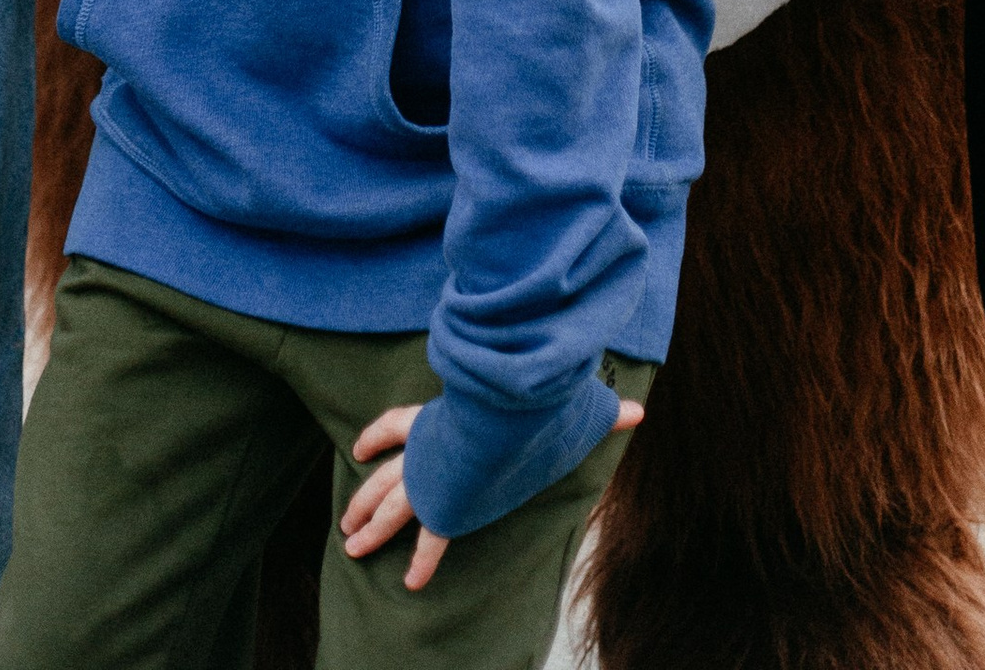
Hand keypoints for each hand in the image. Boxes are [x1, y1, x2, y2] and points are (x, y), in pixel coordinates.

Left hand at [342, 395, 641, 589]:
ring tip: (351, 544)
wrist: (503, 413)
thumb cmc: (527, 402)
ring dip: (369, 523)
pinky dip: (422, 559)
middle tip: (347, 522)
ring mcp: (432, 472)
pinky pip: (429, 535)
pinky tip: (412, 582)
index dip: (381, 434)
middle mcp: (430, 444)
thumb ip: (592, 411)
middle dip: (366, 497)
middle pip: (387, 471)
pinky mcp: (443, 500)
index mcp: (441, 416)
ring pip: (390, 499)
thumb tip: (637, 411)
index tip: (360, 445)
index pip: (400, 422)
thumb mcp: (554, 406)